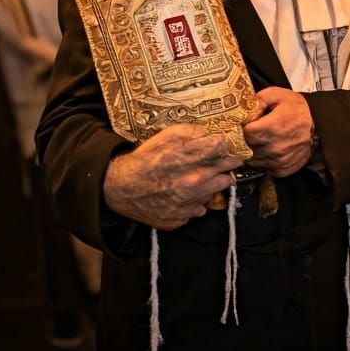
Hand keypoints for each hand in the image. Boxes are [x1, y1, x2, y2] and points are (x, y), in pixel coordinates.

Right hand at [103, 123, 246, 229]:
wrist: (120, 187)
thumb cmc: (144, 158)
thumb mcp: (167, 135)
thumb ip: (193, 132)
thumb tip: (213, 133)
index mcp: (192, 159)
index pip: (227, 152)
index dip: (229, 149)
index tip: (228, 148)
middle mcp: (194, 183)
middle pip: (228, 176)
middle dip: (225, 169)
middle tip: (218, 164)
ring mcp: (189, 203)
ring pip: (215, 194)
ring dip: (211, 186)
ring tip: (197, 179)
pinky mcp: (181, 219)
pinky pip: (199, 210)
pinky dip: (195, 202)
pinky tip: (183, 194)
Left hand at [242, 87, 313, 176]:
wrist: (318, 126)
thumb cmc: (298, 110)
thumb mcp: (278, 94)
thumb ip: (258, 99)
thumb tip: (244, 108)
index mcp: (272, 127)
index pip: (244, 133)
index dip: (241, 127)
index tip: (243, 124)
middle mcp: (275, 147)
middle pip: (246, 147)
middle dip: (244, 139)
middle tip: (249, 132)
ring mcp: (278, 160)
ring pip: (253, 160)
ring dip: (252, 151)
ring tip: (259, 140)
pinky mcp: (282, 168)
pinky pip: (264, 168)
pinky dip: (263, 160)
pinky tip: (267, 150)